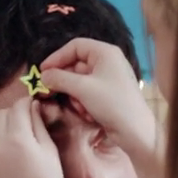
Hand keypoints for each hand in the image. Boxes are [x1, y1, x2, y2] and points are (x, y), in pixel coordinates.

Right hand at [39, 39, 156, 160]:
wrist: (135, 131)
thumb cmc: (111, 103)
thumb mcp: (82, 88)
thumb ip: (59, 78)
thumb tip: (42, 76)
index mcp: (105, 52)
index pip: (75, 46)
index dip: (57, 57)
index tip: (42, 71)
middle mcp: (108, 62)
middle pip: (76, 65)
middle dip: (65, 81)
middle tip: (49, 92)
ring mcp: (109, 79)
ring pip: (80, 81)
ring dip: (75, 96)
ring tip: (79, 108)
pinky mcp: (109, 95)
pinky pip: (88, 93)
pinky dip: (84, 102)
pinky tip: (88, 114)